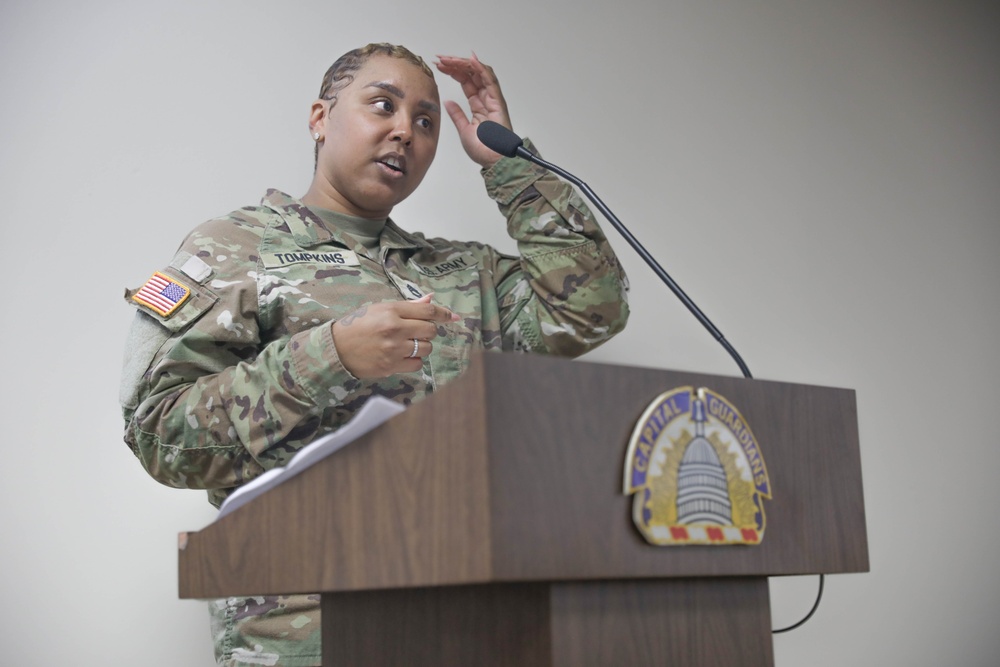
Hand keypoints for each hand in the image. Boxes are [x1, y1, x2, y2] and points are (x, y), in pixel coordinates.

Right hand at [331, 294, 459, 378]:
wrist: (336, 349)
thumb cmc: (357, 325)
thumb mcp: (379, 308)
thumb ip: (408, 306)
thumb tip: (431, 299)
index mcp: (391, 311)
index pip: (427, 311)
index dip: (443, 314)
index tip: (453, 317)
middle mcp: (394, 329)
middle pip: (430, 330)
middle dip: (428, 331)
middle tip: (415, 332)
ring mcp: (393, 349)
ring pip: (426, 348)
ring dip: (422, 346)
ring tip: (406, 344)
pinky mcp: (391, 366)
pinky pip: (417, 364)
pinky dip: (414, 360)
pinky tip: (402, 356)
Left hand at [435, 53, 511, 167]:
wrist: (493, 160)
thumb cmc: (483, 150)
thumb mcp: (463, 129)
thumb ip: (457, 114)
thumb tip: (448, 102)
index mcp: (479, 105)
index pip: (466, 82)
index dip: (453, 72)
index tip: (439, 66)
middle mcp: (487, 100)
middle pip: (472, 75)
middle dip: (456, 64)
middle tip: (441, 59)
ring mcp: (493, 99)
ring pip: (480, 73)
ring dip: (464, 64)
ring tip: (449, 60)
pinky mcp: (498, 102)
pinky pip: (490, 80)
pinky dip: (481, 69)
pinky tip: (470, 61)